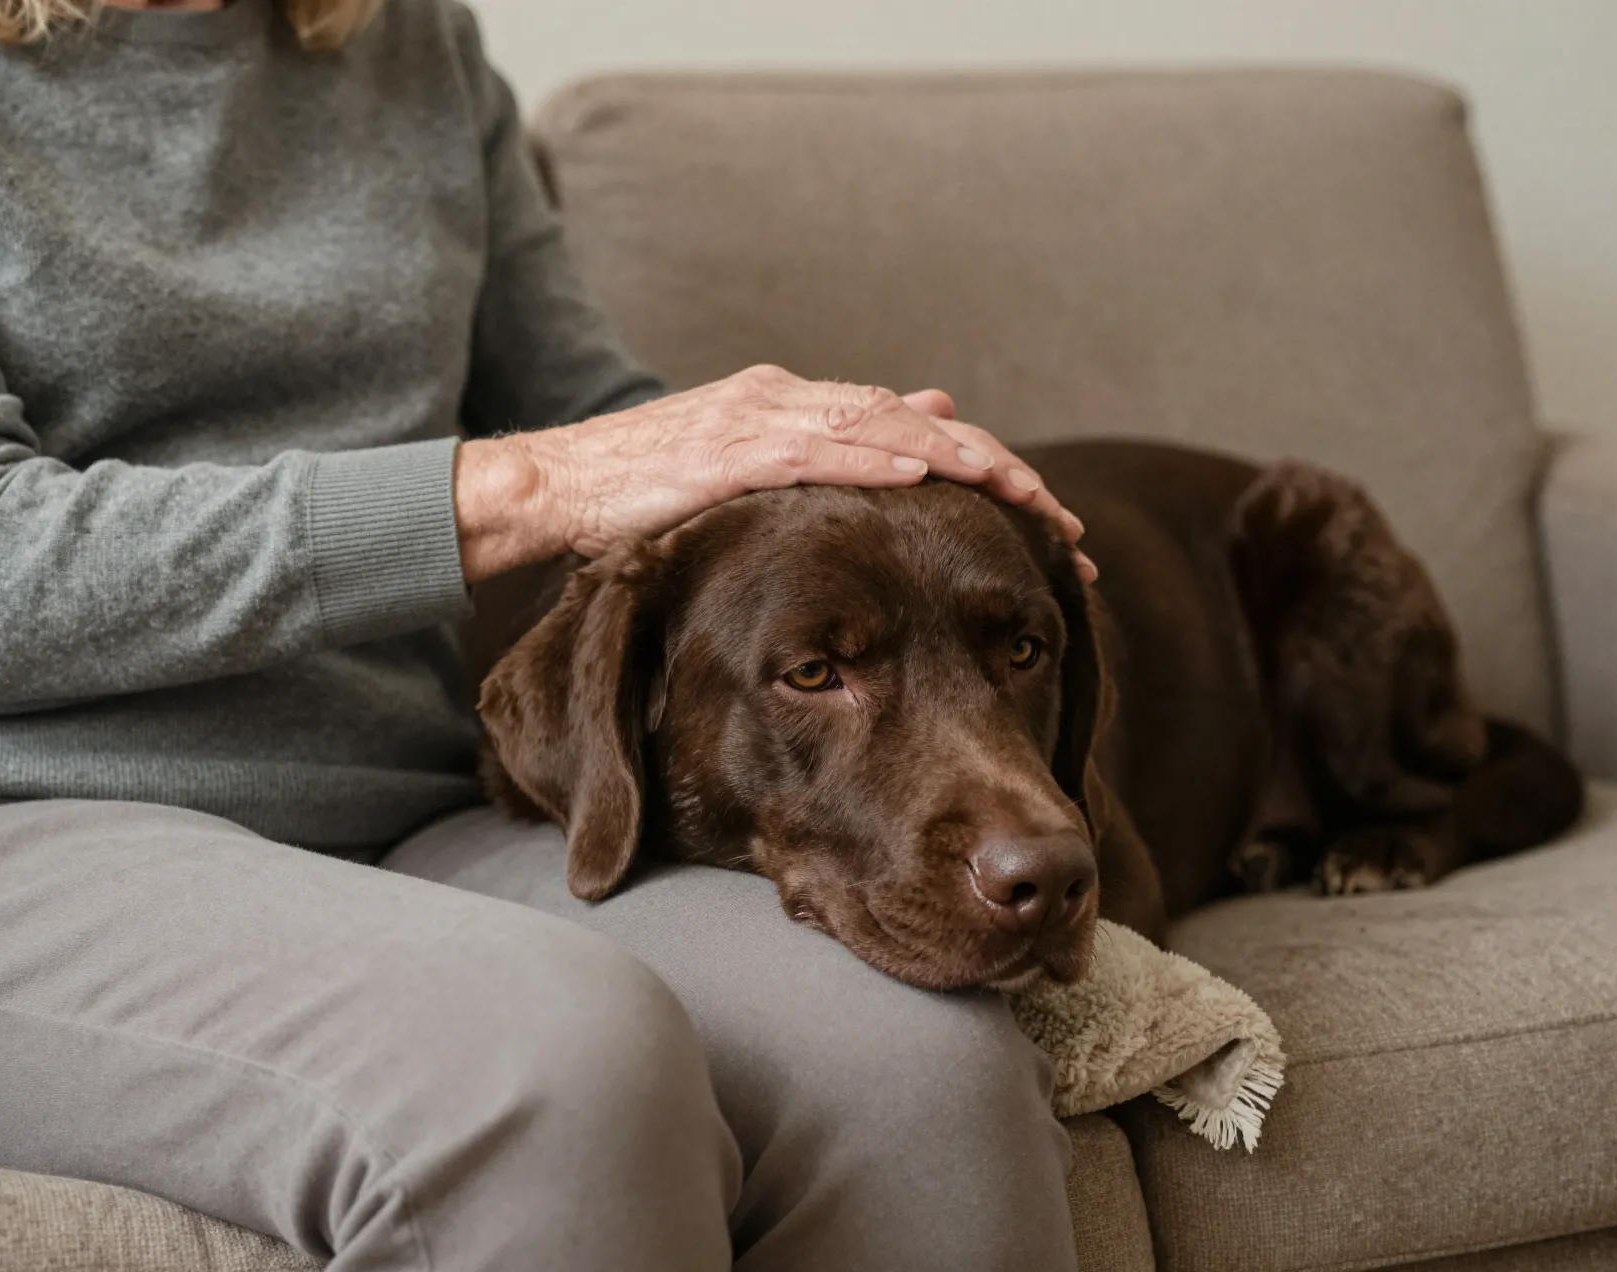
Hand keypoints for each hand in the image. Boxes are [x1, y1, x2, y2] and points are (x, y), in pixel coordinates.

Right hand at [454, 365, 1092, 582]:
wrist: (552, 487)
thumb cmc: (641, 495)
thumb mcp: (741, 482)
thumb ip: (820, 461)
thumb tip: (916, 430)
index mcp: (796, 410)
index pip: (910, 432)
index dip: (981, 471)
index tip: (1039, 518)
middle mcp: (791, 400)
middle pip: (920, 427)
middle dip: (999, 474)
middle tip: (1064, 527)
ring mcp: (765, 417)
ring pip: (888, 431)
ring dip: (965, 467)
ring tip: (1030, 506)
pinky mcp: (734, 448)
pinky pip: (823, 452)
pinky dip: (880, 461)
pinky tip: (932, 480)